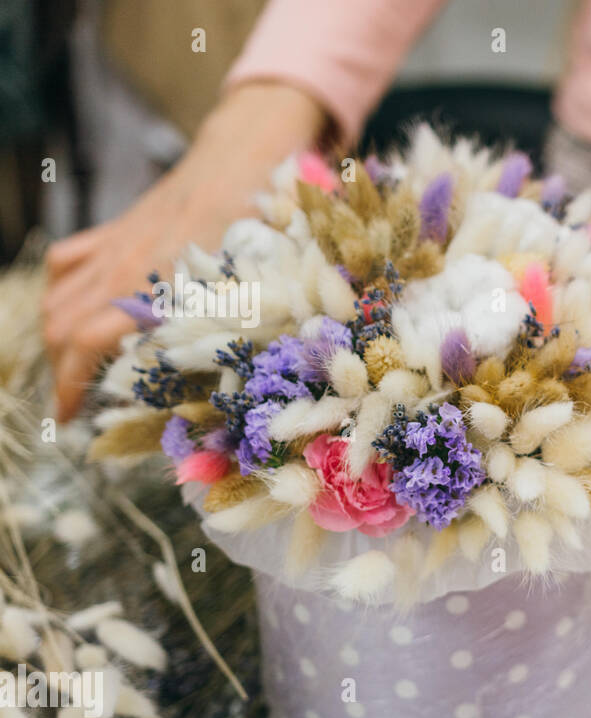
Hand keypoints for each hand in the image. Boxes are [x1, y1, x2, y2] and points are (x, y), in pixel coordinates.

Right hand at [42, 83, 327, 420]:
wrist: (248, 155)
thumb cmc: (264, 222)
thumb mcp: (253, 289)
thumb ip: (226, 332)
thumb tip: (213, 385)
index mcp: (154, 286)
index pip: (88, 344)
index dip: (74, 387)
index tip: (71, 419)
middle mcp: (123, 266)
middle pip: (63, 327)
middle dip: (60, 372)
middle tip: (72, 409)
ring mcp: (116, 245)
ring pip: (59, 298)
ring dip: (58, 340)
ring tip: (72, 375)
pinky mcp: (118, 228)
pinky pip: (69, 263)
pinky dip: (61, 292)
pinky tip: (74, 313)